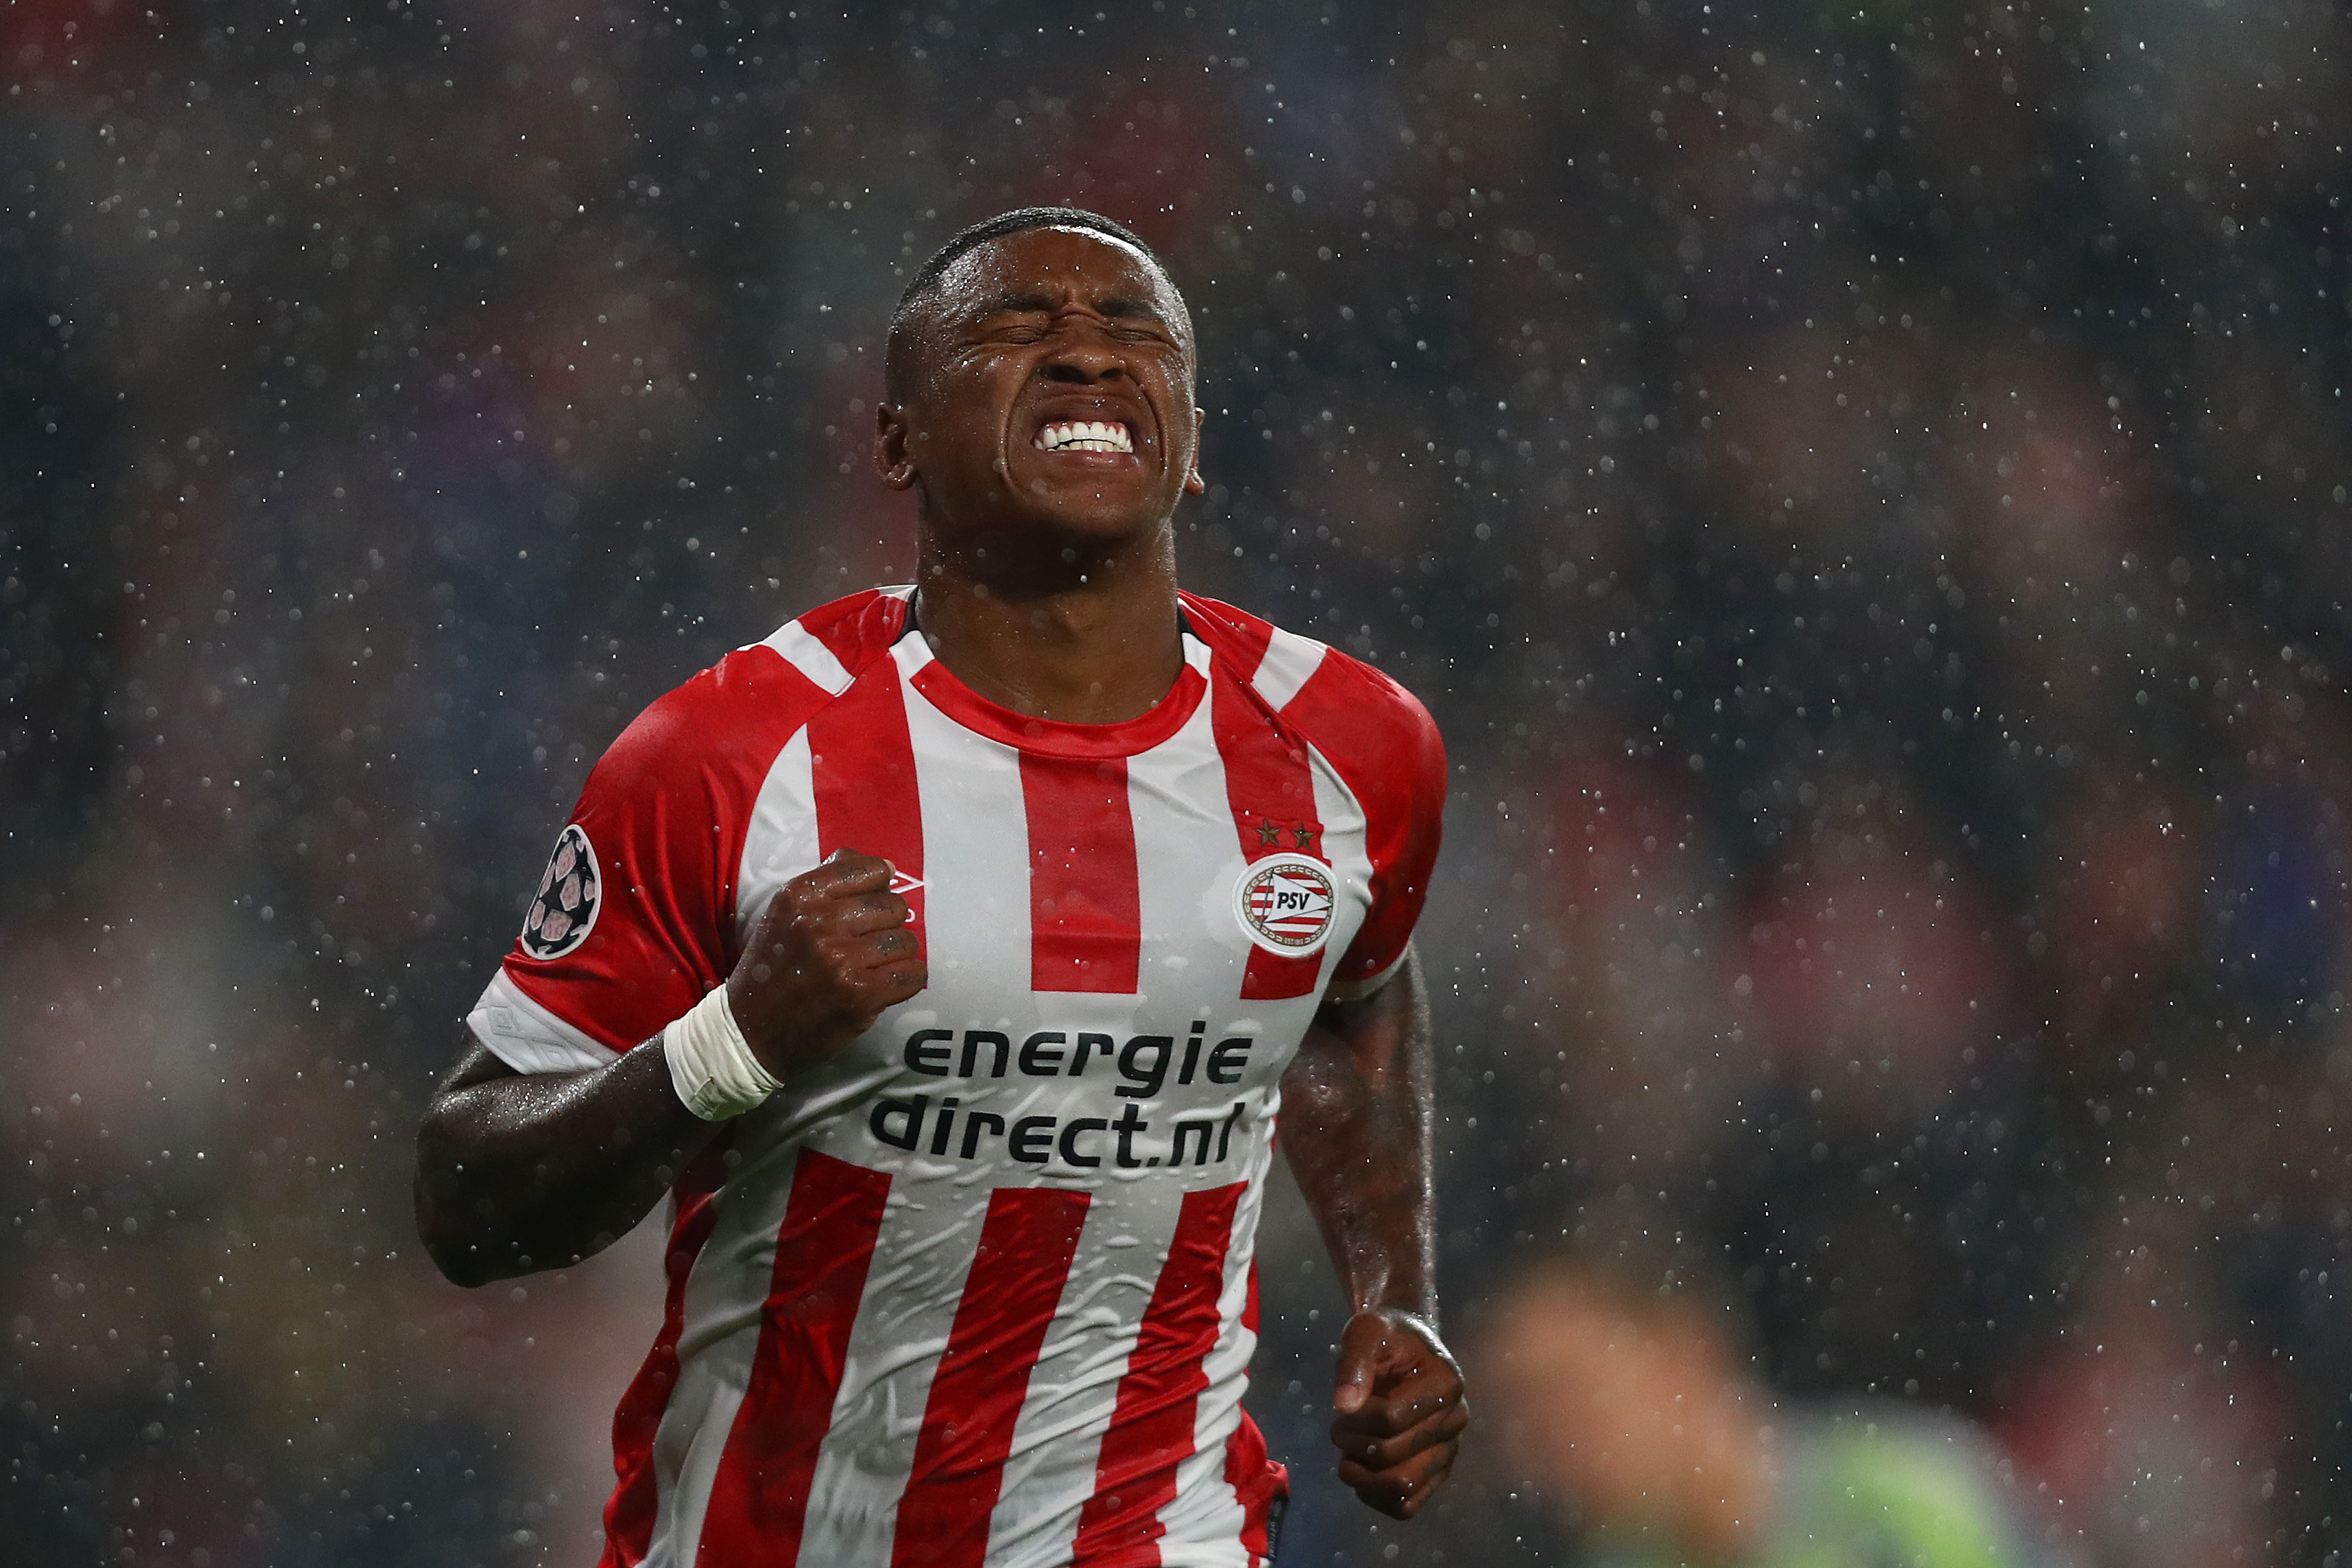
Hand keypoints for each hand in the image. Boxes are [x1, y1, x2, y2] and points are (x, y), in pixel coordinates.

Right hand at [727, 848, 925, 1078]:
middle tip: (867, 944)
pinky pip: (913, 975)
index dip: (879, 886)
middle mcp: (819, 923)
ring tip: (872, 968)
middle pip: (894, 906)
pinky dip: (906, 982)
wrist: (751, 1031)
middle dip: (888, 925)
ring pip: (906, 942)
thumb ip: (830, 883)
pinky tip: (884, 987)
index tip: (873, 901)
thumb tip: (884, 866)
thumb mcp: (787, 914)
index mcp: (800, 895)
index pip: (870, 870)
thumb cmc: (774, 967)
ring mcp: (841, 960)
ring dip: (896, 956)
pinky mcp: (860, 995)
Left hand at [1328, 1307, 1468, 1519]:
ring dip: (1360, 1475)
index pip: (1391, 1418)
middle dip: (1352, 1444)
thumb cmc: (1386, 1337)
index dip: (1355, 1416)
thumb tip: (1344, 1406)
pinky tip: (1361, 1470)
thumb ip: (1354, 1362)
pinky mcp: (1437, 1473)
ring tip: (1349, 1452)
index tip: (1342, 1404)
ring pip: (1401, 1488)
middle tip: (1339, 1427)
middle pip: (1393, 1456)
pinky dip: (1374, 1497)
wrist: (1405, 1347)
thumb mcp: (1366, 1331)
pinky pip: (1406, 1506)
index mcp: (1446, 1384)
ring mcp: (1449, 1450)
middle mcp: (1456, 1420)